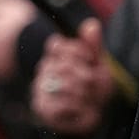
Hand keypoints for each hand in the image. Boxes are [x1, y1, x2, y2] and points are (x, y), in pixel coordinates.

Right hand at [30, 18, 113, 134]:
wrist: (94, 114)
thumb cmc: (94, 87)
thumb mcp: (97, 63)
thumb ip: (93, 45)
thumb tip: (92, 23)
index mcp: (55, 56)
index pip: (56, 45)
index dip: (77, 52)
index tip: (90, 61)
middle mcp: (44, 70)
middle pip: (64, 66)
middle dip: (86, 76)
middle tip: (94, 84)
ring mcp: (40, 88)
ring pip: (64, 85)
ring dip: (84, 93)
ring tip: (89, 98)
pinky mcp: (43, 107)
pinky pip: (63, 103)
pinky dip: (79, 107)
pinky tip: (82, 108)